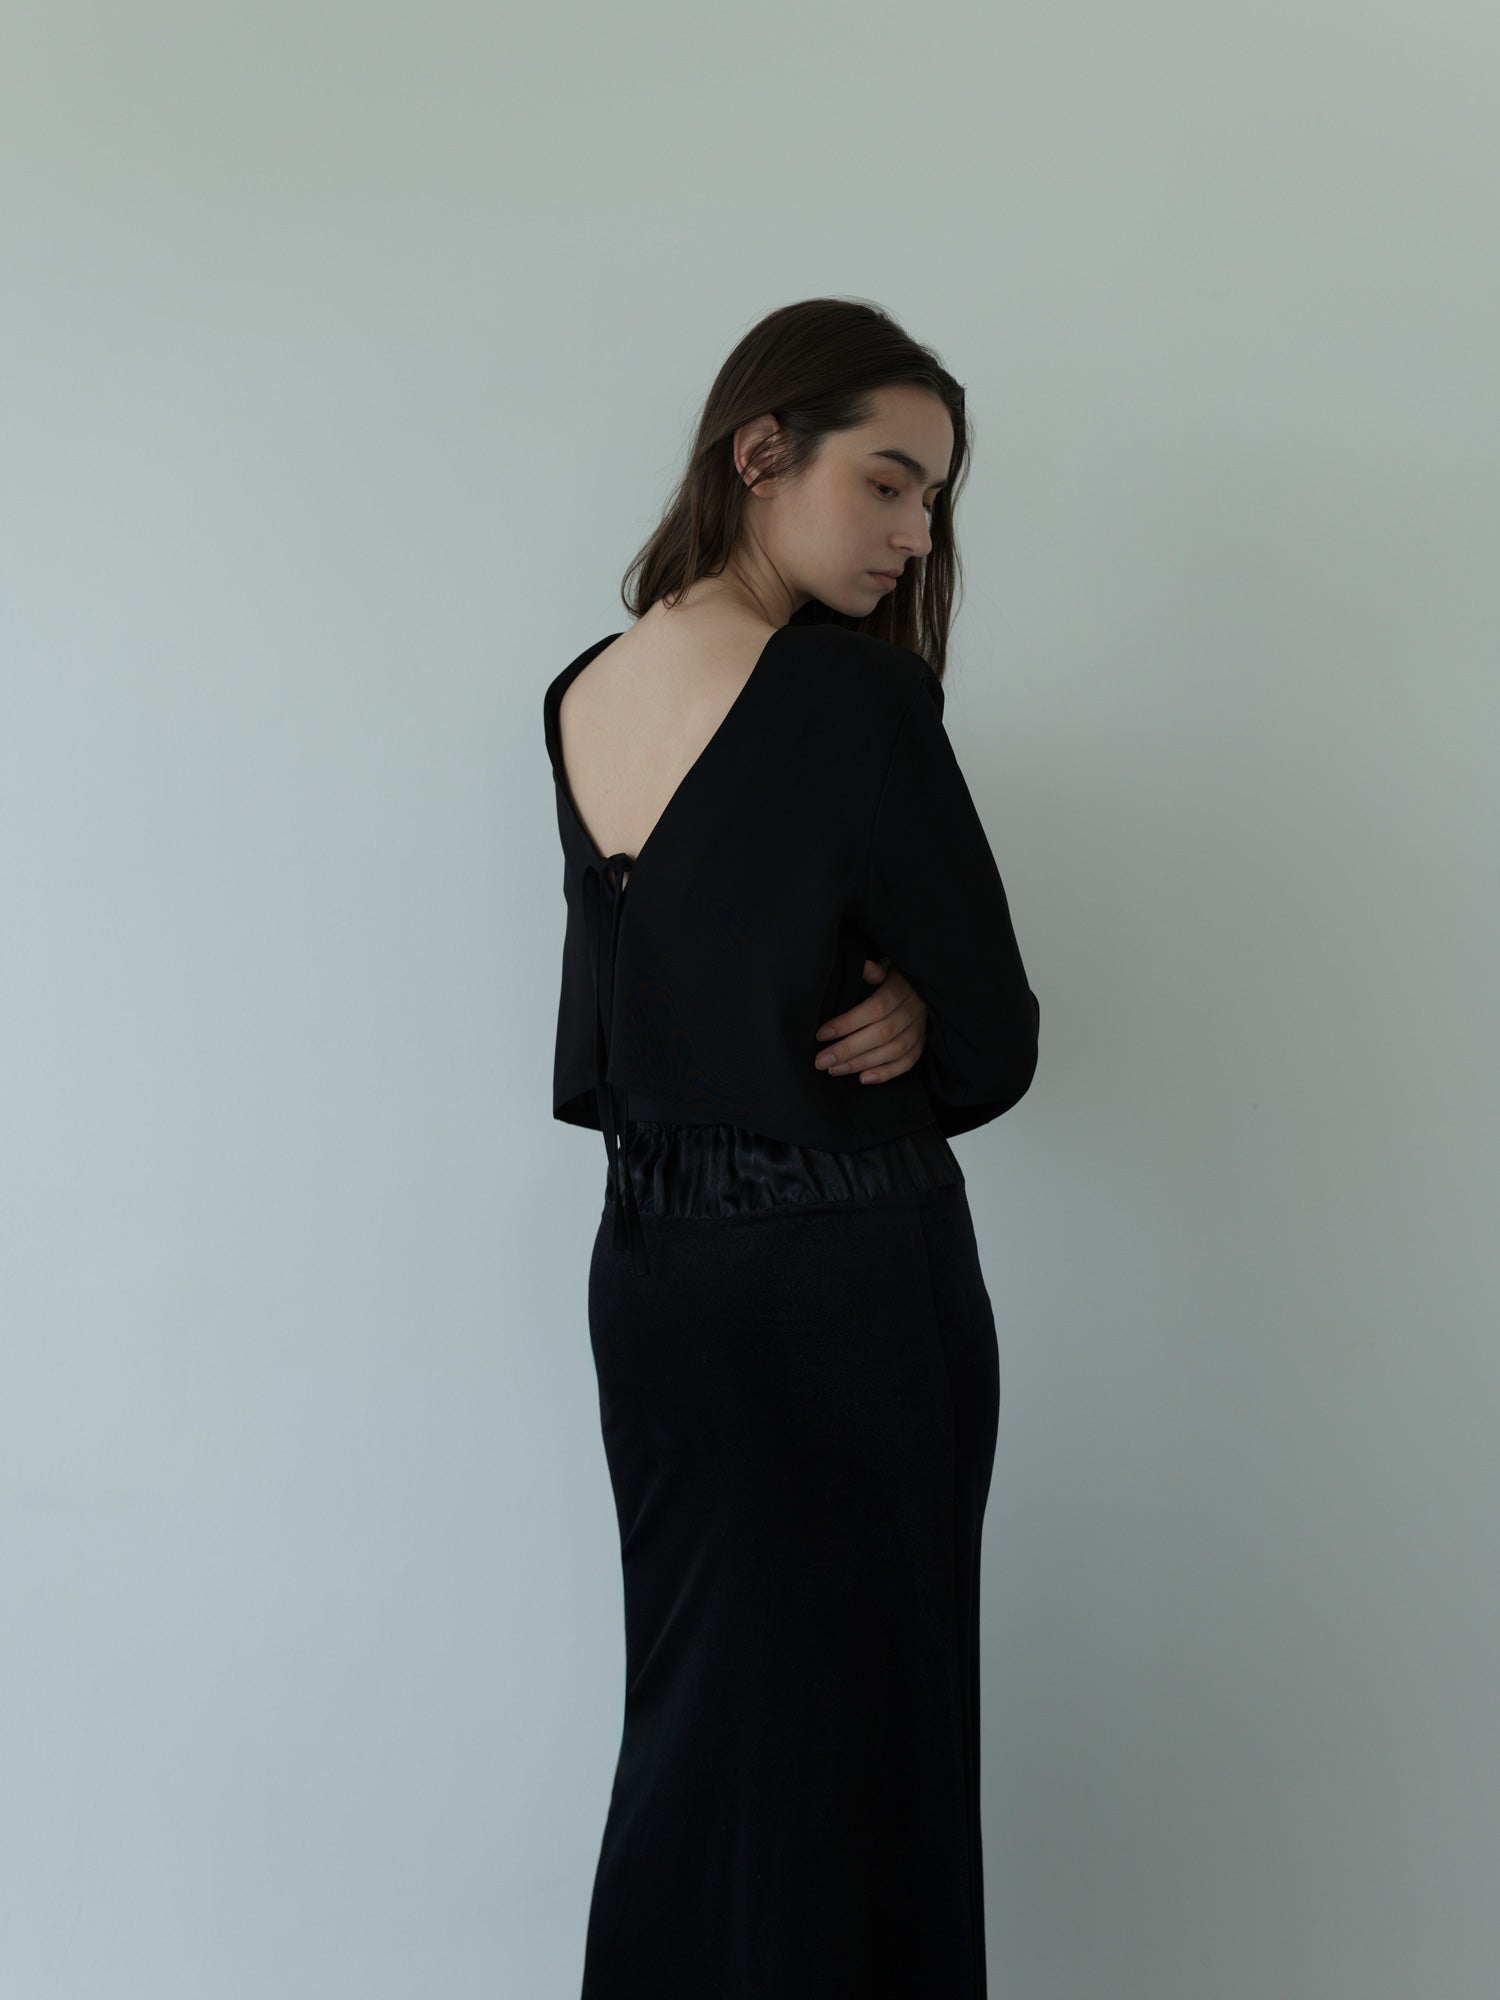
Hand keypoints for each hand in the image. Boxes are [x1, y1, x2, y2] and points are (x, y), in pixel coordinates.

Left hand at [813, 958, 927, 1083]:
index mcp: (902, 987)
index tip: (822, 1034)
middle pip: (882, 1033)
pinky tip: (863, 1078)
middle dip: (848, 1049)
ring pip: (894, 1051)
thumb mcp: (881, 966)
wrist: (918, 981)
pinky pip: (908, 1062)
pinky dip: (886, 1073)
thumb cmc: (890, 975)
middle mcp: (915, 1008)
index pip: (876, 1008)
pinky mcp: (923, 1042)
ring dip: (862, 1063)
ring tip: (834, 1070)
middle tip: (821, 1061)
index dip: (848, 1023)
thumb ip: (871, 970)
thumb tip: (862, 967)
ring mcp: (921, 1027)